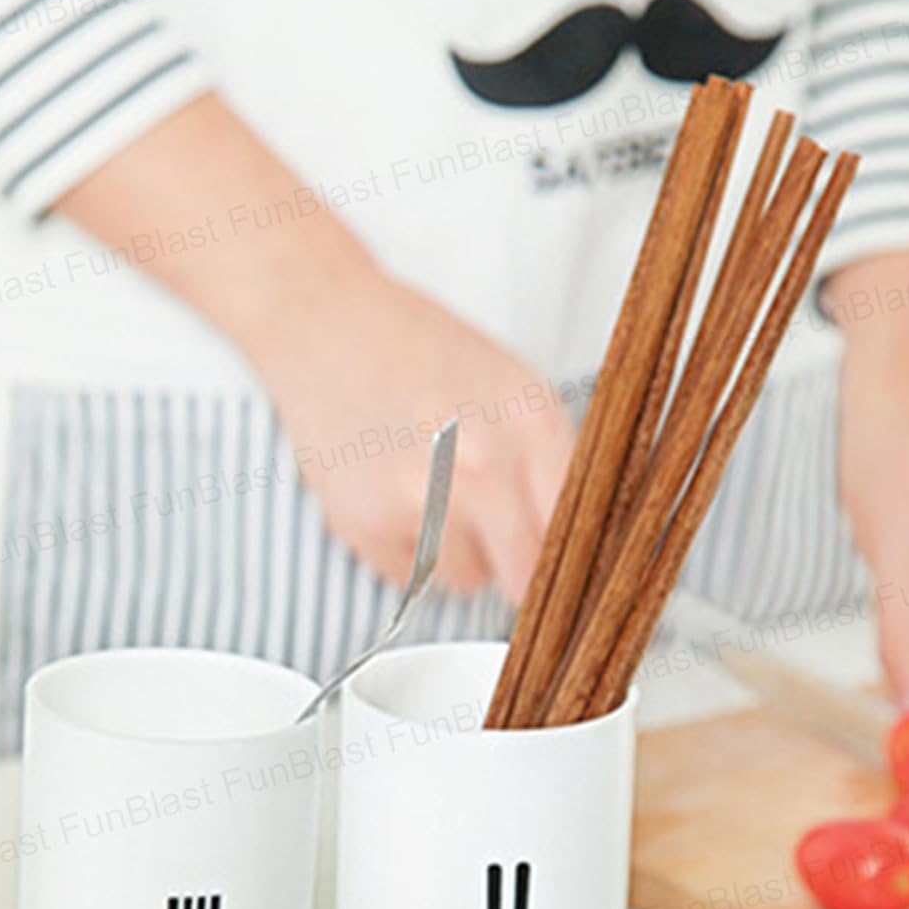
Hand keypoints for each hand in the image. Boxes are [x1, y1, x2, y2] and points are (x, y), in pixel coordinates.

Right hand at [251, 270, 576, 599]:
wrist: (327, 328)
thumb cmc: (423, 356)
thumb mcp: (513, 390)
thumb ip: (551, 465)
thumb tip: (580, 551)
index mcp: (531, 422)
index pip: (576, 534)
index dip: (571, 562)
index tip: (565, 573)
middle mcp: (481, 464)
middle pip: (525, 576)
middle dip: (519, 574)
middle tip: (506, 554)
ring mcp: (420, 498)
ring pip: (469, 580)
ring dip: (460, 556)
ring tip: (435, 496)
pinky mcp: (367, 524)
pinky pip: (413, 579)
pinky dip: (408, 551)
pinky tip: (395, 498)